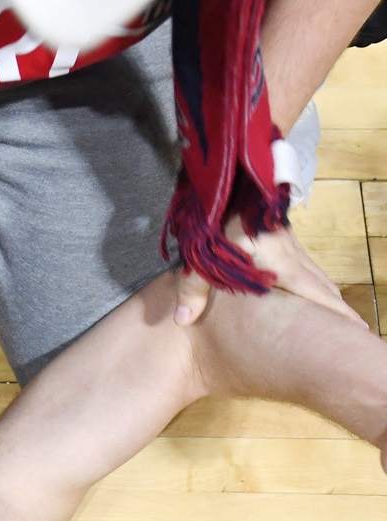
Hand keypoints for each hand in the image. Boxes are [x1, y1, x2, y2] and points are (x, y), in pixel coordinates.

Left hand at [175, 217, 363, 328]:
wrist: (237, 172)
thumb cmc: (221, 214)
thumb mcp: (201, 253)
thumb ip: (191, 288)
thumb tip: (182, 320)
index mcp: (279, 264)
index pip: (314, 294)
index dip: (334, 313)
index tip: (354, 330)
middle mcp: (292, 255)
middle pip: (322, 287)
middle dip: (336, 311)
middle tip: (353, 332)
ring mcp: (290, 244)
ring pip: (316, 275)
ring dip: (325, 296)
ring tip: (334, 317)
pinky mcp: (284, 237)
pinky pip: (306, 265)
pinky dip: (314, 281)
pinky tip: (309, 291)